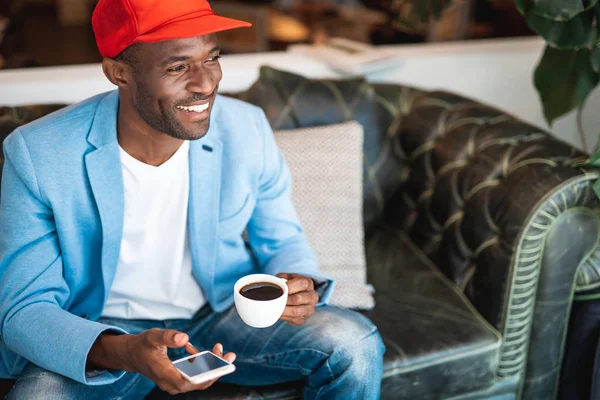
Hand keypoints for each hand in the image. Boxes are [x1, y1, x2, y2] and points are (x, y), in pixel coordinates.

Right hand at [88, 329, 235, 395]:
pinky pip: (196, 376)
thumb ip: (168, 336)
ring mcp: (175, 383)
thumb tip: (184, 338)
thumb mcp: (153, 336)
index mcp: (163, 373)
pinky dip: (202, 364)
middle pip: (198, 383)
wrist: (133, 355)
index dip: (205, 376)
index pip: (186, 382)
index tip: (219, 364)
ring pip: (199, 380)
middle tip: (228, 354)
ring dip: (212, 366)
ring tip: (218, 349)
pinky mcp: (178, 380)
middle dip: (216, 369)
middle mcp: (170, 383)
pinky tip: (195, 349)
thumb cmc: (143, 345)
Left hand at [276, 273, 317, 325]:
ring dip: (283, 310)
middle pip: (298, 299)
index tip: (280, 288)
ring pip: (296, 311)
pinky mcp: (303, 319)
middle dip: (284, 299)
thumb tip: (275, 284)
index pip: (302, 284)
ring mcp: (309, 309)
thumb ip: (281, 279)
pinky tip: (278, 313)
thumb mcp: (285, 278)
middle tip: (274, 299)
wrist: (295, 296)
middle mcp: (312, 297)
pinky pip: (293, 319)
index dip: (289, 286)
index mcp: (308, 283)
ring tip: (274, 307)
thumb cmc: (289, 285)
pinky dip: (284, 317)